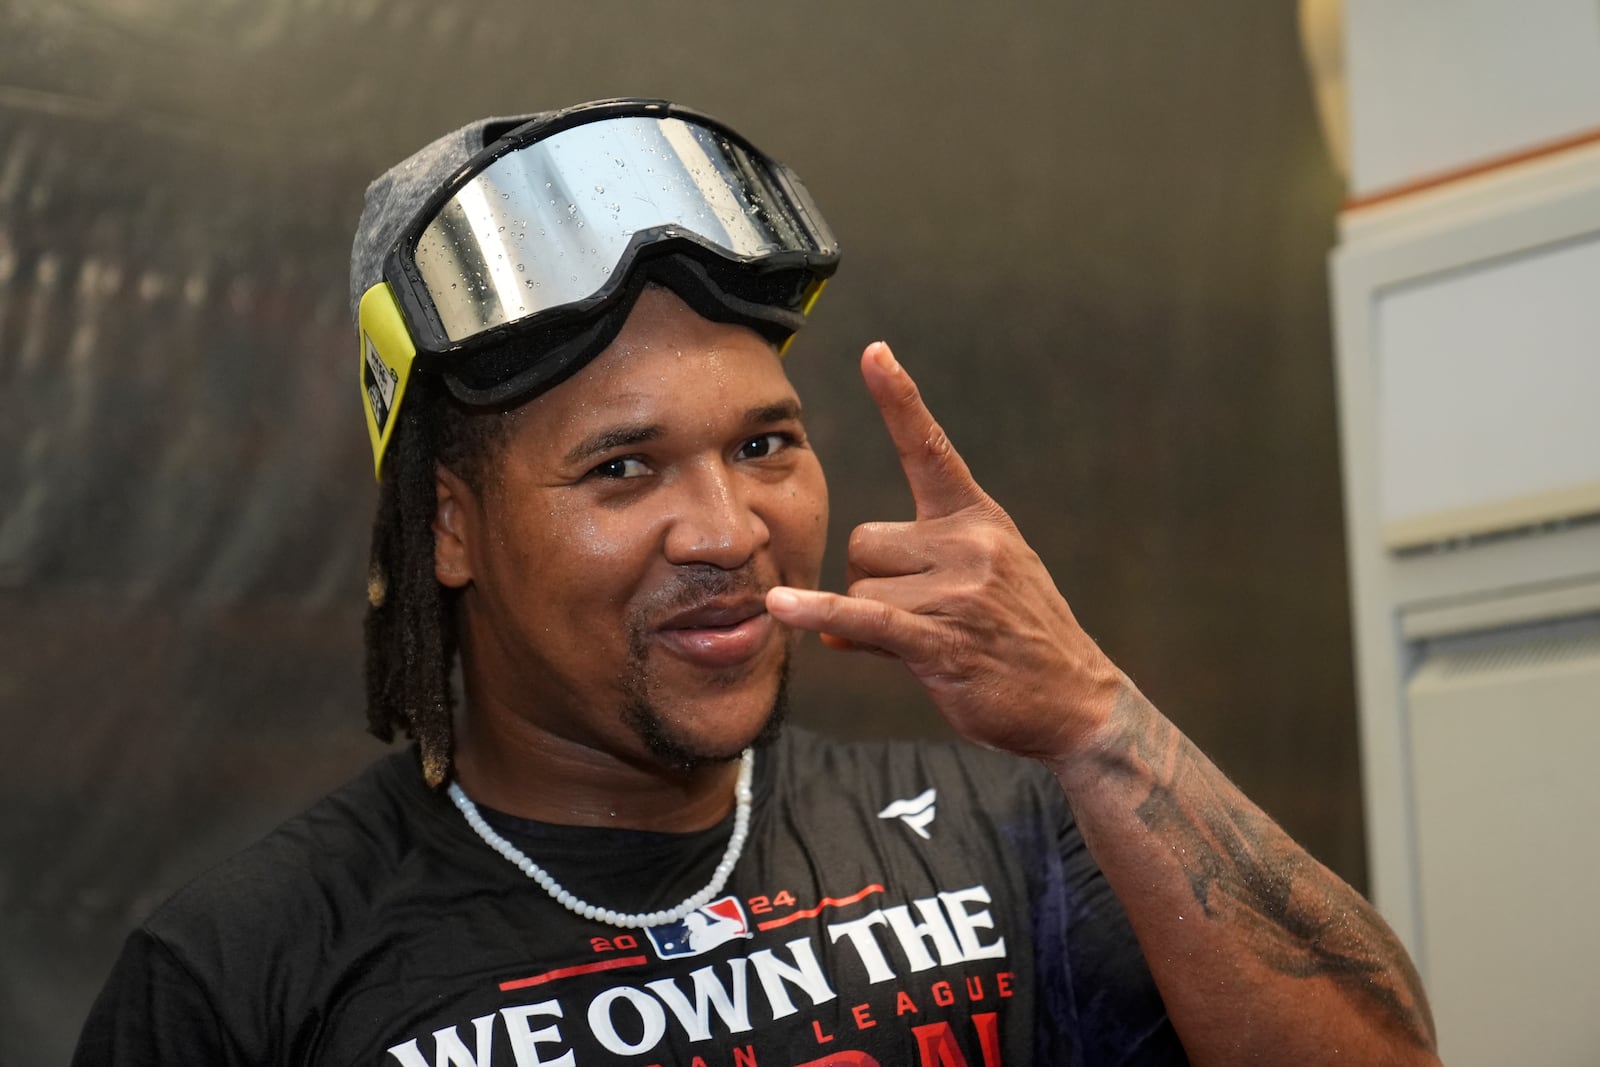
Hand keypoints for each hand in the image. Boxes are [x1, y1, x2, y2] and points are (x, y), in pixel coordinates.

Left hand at [766, 342, 1123, 760]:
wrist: (1075, 701)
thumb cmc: (1019, 641)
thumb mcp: (978, 587)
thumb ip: (908, 583)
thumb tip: (829, 624)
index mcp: (978, 518)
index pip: (931, 447)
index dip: (900, 399)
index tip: (874, 351)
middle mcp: (970, 542)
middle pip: (864, 541)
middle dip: (872, 582)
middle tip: (920, 615)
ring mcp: (959, 590)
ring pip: (862, 586)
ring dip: (874, 623)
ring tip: (930, 643)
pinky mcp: (942, 639)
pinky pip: (864, 618)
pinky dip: (820, 616)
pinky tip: (781, 610)